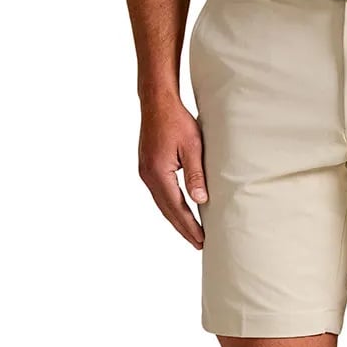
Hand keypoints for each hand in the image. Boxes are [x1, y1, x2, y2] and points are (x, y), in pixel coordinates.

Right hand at [137, 98, 205, 249]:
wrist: (156, 102)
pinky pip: (160, 195)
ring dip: (177, 220)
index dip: (190, 226)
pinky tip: (179, 213)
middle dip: (183, 229)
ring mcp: (145, 172)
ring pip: (162, 204)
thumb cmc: (176, 121)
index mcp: (158, 173)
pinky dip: (170, 207)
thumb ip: (196, 175)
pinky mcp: (147, 168)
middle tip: (199, 244)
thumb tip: (201, 201)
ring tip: (191, 234)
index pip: (177, 207)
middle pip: (168, 210)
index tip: (201, 240)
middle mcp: (148, 176)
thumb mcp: (193, 147)